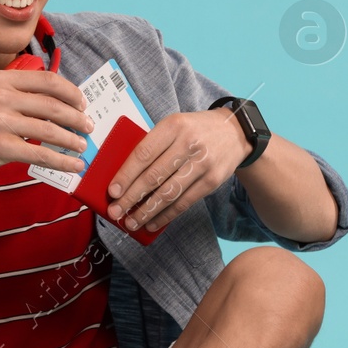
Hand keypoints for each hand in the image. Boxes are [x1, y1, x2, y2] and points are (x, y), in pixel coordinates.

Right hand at [0, 70, 94, 181]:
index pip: (48, 80)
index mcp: (3, 80)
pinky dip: (61, 161)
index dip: (71, 92)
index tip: (83, 104)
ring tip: (82, 146)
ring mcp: (0, 121)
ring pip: (49, 130)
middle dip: (77, 117)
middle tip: (89, 127)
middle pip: (53, 104)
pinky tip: (73, 165)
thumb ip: (19, 96)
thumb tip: (58, 105)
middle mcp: (2, 96)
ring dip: (72, 140)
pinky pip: (39, 154)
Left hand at [105, 107, 250, 232]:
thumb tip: (126, 178)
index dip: (126, 175)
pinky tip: (153, 222)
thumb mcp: (174, 125)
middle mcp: (188, 144)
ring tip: (131, 222)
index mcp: (173, 126)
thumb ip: (153, 146)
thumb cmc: (195, 130)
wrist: (235, 132)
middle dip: (131, 198)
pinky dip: (166, 215)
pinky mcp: (212, 180)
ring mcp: (202, 164)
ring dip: (147, 211)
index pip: (143, 154)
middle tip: (115, 212)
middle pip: (154, 176)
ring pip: (169, 193)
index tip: (112, 192)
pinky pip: (185, 202)